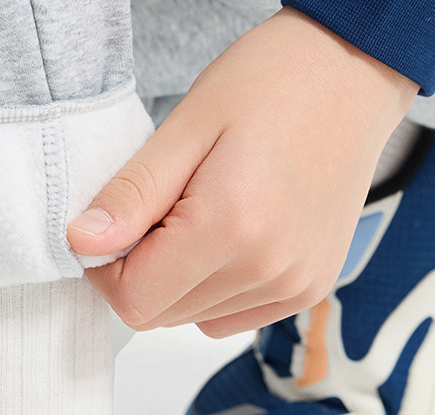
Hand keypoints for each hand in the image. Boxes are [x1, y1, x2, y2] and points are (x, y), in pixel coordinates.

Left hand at [67, 8, 417, 337]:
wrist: (353, 73)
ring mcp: (295, 286)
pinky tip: (226, 237)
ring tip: (199, 214)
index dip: (107, 269)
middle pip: (160, 316)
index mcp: (232, 228)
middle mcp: (269, 270)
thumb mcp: (185, 127)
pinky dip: (210, 289)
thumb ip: (131, 195)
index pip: (134, 300)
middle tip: (160, 210)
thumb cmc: (271, 84)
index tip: (114, 226)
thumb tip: (81, 243)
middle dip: (140, 273)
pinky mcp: (309, 289)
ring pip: (192, 320)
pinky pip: (229, 318)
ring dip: (175, 282)